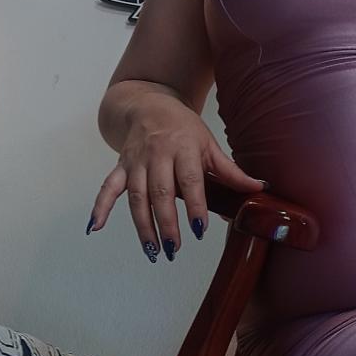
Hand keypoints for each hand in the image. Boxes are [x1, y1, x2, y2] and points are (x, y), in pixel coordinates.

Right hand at [85, 97, 266, 262]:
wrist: (149, 105)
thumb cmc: (183, 128)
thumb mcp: (210, 145)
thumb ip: (231, 171)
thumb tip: (261, 188)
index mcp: (183, 148)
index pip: (190, 181)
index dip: (195, 205)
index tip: (200, 228)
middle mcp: (157, 155)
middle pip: (160, 193)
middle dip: (167, 222)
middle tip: (174, 249)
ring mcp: (135, 162)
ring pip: (137, 196)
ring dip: (142, 225)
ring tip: (153, 250)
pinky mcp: (120, 166)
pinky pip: (107, 187)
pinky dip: (100, 206)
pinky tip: (94, 227)